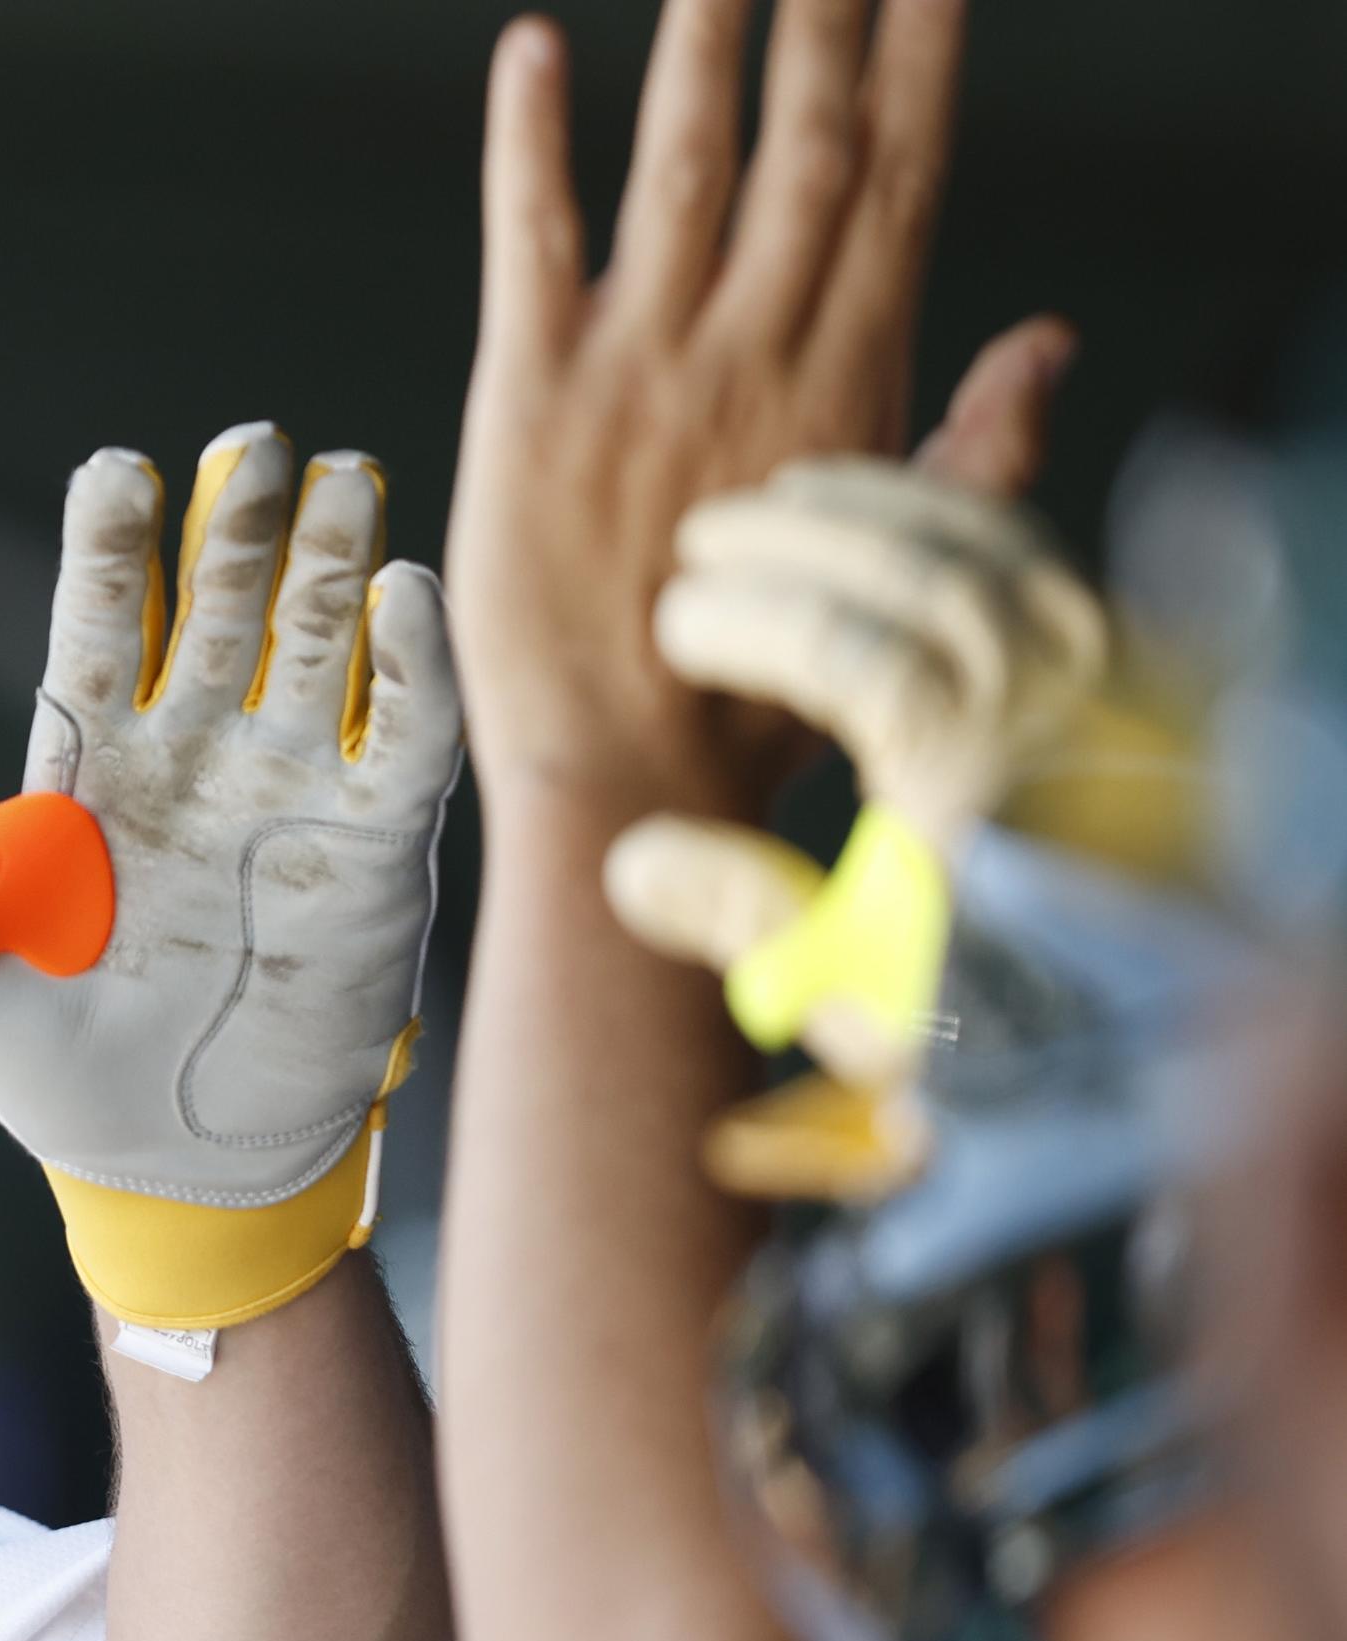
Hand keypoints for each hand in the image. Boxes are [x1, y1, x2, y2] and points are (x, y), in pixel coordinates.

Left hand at [0, 424, 459, 1329]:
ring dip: (331, 560)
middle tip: (255, 445)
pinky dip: (409, 666)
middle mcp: (198, 751)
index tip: (120, 470)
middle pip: (221, 607)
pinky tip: (404, 593)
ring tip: (341, 475)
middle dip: (239, 526)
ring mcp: (290, 786)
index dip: (113, 548)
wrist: (174, 1159)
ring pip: (318, 643)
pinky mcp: (370, 845)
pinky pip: (399, 737)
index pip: (99, 625)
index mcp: (91, 763)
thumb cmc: (57, 1065)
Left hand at [453, 0, 1069, 829]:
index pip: (899, 185)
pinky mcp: (529, 396)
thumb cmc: (765, 692)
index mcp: (845, 381)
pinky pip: (531, 240)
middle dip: (829, 23)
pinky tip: (530, 51)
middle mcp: (752, 352)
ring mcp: (640, 366)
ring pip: (685, 166)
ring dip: (704, 46)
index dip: (917, 70)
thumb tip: (1052, 341)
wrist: (633, 778)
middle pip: (808, 148)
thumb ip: (976, 441)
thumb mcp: (901, 565)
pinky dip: (531, 141)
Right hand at [605, 458, 1102, 1112]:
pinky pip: (1037, 549)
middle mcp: (1054, 717)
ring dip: (876, 505)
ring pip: (989, 542)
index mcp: (978, 797)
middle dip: (802, 541)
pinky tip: (880, 510)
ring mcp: (1098, 678)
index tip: (677, 627)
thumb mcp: (853, 996)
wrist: (1138, 1008)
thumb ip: (746, 916)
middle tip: (705, 537)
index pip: (864, 661)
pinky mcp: (1120, 660)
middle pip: (925, 577)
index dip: (756, 626)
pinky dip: (956, 509)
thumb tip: (634, 859)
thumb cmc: (986, 1004)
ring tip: (782, 500)